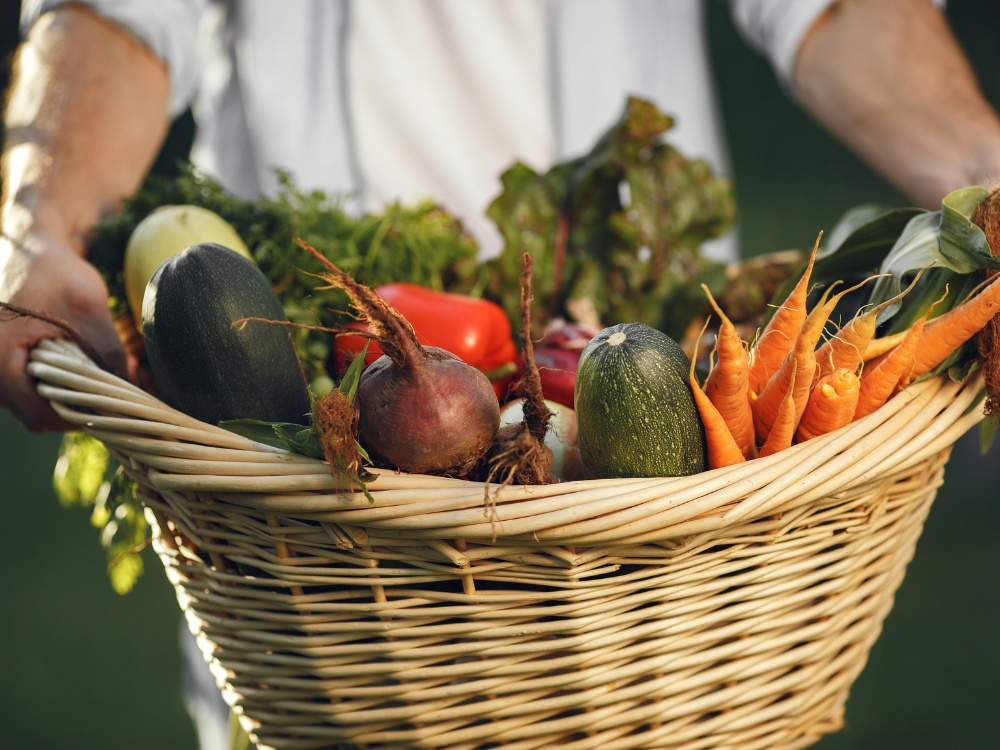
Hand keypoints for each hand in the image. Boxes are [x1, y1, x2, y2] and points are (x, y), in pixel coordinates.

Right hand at [0, 229, 129, 430]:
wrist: (28, 246)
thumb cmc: (54, 271)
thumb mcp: (88, 307)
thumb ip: (109, 350)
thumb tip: (135, 387)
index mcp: (2, 357)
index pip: (40, 412)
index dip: (79, 418)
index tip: (111, 413)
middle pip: (36, 414)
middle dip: (76, 412)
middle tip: (112, 405)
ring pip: (33, 404)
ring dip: (67, 401)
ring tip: (101, 389)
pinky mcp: (7, 363)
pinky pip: (31, 389)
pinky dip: (57, 387)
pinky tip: (85, 376)